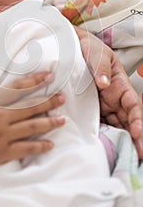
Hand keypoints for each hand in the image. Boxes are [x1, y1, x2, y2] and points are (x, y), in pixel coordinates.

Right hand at [0, 68, 64, 183]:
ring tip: (62, 119)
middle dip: (48, 101)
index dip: (35, 81)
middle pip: (29, 107)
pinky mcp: (2, 154)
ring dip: (49, 123)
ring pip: (32, 128)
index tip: (49, 76)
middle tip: (62, 97)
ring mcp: (2, 137)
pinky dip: (39, 147)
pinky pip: (25, 149)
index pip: (17, 89)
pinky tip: (50, 144)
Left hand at [75, 26, 142, 157]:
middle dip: (135, 138)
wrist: (71, 47)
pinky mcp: (91, 108)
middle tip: (137, 157)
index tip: (137, 133)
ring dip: (120, 140)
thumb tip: (103, 83)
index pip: (134, 105)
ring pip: (116, 125)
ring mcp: (103, 104)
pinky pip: (99, 123)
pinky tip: (101, 147)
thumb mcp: (97, 54)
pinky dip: (102, 135)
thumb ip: (101, 67)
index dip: (138, 120)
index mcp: (120, 85)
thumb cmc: (88, 48)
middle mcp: (114, 97)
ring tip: (123, 158)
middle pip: (128, 120)